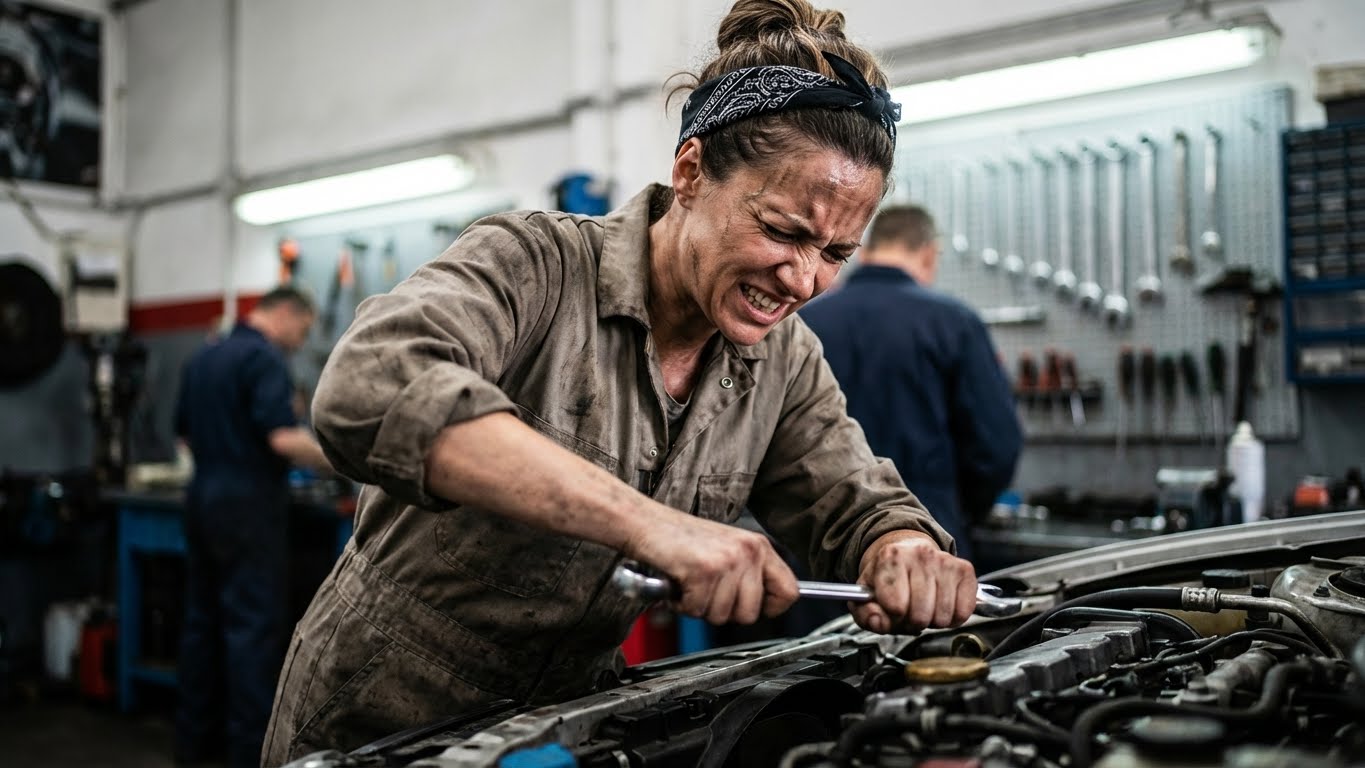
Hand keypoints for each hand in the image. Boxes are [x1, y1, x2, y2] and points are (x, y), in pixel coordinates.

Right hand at [625, 505, 799, 624]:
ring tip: (690, 584)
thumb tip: (763, 606)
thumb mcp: (727, 549)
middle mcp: (748, 551)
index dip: (770, 608)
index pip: (790, 592)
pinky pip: (698, 610)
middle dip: (725, 611)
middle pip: (752, 613)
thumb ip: (748, 574)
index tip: (752, 607)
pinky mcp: (704, 571)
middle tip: (707, 593)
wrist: (646, 523)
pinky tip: (678, 584)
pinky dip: (682, 604)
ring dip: (700, 607)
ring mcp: (727, 561)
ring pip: (723, 615)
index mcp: (758, 546)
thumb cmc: (680, 538)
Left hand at [850, 531, 975, 632]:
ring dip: (932, 621)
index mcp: (891, 557)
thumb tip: (879, 623)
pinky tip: (941, 605)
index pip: (894, 606)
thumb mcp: (867, 593)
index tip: (892, 608)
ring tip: (924, 607)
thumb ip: (865, 613)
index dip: (892, 616)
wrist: (908, 552)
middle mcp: (920, 554)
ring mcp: (945, 560)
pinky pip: (963, 612)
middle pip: (920, 615)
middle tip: (909, 610)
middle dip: (913, 621)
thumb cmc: (889, 577)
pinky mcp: (965, 570)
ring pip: (942, 616)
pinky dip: (952, 618)